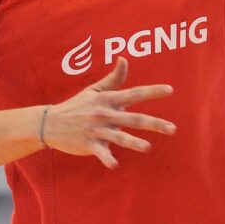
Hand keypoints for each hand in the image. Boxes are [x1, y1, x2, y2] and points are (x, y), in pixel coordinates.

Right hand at [41, 57, 175, 168]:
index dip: (153, 91)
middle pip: (134, 118)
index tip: (170, 90)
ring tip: (147, 147)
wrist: (52, 122)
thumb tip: (124, 58)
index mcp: (109, 99)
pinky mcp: (89, 144)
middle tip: (173, 129)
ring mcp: (97, 130)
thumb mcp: (95, 90)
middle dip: (154, 123)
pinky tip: (115, 165)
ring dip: (134, 142)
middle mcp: (105, 114)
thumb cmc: (77, 105)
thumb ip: (114, 78)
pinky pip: (100, 153)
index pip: (135, 93)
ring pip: (119, 137)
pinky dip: (107, 158)